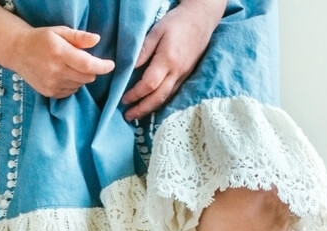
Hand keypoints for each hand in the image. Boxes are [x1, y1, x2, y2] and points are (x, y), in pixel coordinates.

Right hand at [7, 27, 115, 99]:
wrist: (18, 52)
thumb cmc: (42, 39)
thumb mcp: (60, 31)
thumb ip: (79, 37)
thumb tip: (97, 40)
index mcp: (60, 53)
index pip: (88, 65)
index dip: (102, 66)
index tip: (111, 65)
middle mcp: (56, 71)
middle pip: (87, 77)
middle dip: (91, 70)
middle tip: (84, 60)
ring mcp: (52, 84)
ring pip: (79, 85)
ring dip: (80, 77)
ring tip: (69, 66)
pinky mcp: (49, 92)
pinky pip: (70, 92)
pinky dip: (72, 84)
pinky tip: (63, 74)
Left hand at [121, 0, 225, 120]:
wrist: (202, 18)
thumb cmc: (177, 22)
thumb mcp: (156, 31)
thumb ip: (143, 51)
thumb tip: (129, 69)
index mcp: (168, 60)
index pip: (149, 84)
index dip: (135, 94)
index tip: (124, 99)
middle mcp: (177, 72)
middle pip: (158, 97)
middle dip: (142, 109)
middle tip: (128, 116)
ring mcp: (183, 75)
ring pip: (166, 98)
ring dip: (150, 109)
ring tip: (137, 114)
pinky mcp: (186, 75)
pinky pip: (172, 93)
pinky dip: (160, 101)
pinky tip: (151, 104)